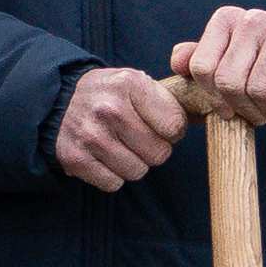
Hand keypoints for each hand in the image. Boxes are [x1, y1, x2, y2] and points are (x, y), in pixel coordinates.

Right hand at [49, 64, 185, 188]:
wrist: (55, 101)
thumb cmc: (106, 94)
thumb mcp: (135, 82)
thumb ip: (169, 99)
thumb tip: (210, 114)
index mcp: (129, 84)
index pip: (175, 125)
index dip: (171, 130)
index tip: (159, 125)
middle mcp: (109, 109)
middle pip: (159, 153)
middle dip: (153, 149)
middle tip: (138, 138)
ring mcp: (91, 136)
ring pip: (137, 171)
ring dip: (133, 163)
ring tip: (120, 146)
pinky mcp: (76, 159)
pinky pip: (113, 183)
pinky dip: (112, 175)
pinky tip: (103, 157)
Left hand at [171, 5, 265, 122]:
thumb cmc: (263, 62)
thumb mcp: (230, 58)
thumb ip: (200, 59)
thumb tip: (177, 63)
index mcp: (226, 20)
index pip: (202, 67)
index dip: (212, 97)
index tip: (226, 110)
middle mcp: (251, 19)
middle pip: (228, 81)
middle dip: (241, 108)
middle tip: (254, 115)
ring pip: (257, 87)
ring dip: (265, 110)